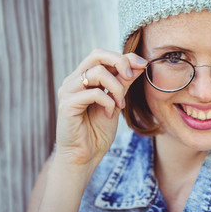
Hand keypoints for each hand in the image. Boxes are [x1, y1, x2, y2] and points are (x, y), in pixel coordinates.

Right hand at [55, 49, 146, 168]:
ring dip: (117, 88)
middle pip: (96, 55)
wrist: (84, 156)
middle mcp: (73, 80)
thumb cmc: (98, 130)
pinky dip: (108, 102)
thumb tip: (139, 63)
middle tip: (131, 77)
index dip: (123, 57)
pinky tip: (110, 114)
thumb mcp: (117, 102)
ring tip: (120, 105)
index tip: (143, 64)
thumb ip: (124, 82)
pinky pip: (94, 93)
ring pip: (97, 73)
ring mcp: (68, 91)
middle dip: (119, 62)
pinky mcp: (67, 105)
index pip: (102, 55)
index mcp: (83, 78)